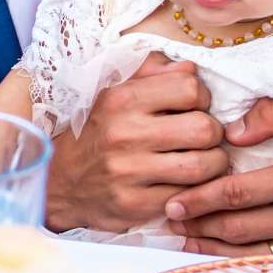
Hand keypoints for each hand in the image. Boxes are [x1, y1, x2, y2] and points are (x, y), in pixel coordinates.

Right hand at [46, 54, 226, 231]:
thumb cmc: (96, 132)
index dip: (201, 98)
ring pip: (203, 166)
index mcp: (121, 99)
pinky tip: (187, 184)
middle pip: (204, 128)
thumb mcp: (113, 92)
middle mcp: (124, 133)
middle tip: (203, 138)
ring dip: (213, 164)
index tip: (193, 108)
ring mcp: (130, 172)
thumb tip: (190, 68)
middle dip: (213, 133)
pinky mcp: (135, 204)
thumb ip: (151, 72)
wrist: (59, 181)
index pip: (190, 87)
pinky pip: (188, 196)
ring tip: (203, 161)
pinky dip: (196, 191)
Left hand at [163, 99, 272, 254]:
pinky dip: (238, 261)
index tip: (172, 201)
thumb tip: (232, 134)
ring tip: (183, 237)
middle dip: (199, 224)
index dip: (201, 199)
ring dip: (212, 246)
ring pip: (251, 253)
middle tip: (169, 217)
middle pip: (239, 227)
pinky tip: (215, 252)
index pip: (238, 194)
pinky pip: (272, 265)